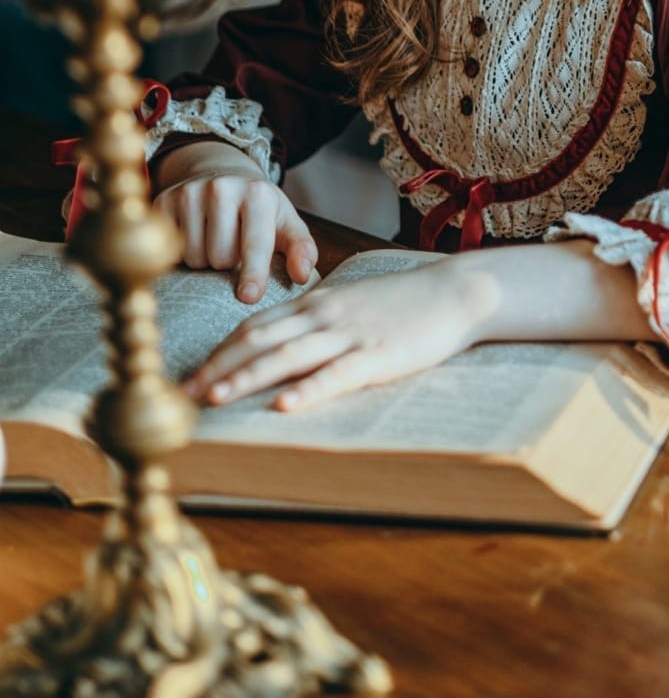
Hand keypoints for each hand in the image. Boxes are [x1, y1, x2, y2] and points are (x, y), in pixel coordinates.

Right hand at [152, 161, 316, 303]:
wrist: (222, 176)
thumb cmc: (260, 211)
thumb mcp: (286, 224)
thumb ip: (301, 249)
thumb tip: (303, 276)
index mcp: (258, 194)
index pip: (255, 243)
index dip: (254, 272)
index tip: (250, 296)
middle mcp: (221, 188)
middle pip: (220, 257)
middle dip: (229, 264)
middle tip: (234, 247)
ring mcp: (189, 192)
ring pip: (194, 257)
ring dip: (205, 261)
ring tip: (215, 241)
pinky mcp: (164, 201)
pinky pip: (171, 251)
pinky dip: (183, 253)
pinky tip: (194, 237)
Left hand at [183, 260, 493, 412]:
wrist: (454, 291)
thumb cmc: (403, 301)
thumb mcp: (351, 301)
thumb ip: (316, 318)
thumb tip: (282, 338)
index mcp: (315, 303)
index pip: (254, 326)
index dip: (218, 352)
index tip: (190, 377)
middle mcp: (323, 316)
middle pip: (259, 340)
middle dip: (218, 368)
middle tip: (185, 395)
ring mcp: (349, 335)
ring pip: (288, 356)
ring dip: (248, 378)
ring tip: (217, 399)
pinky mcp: (377, 355)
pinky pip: (336, 375)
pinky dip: (307, 391)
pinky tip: (285, 406)